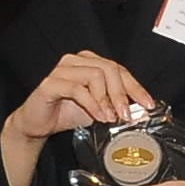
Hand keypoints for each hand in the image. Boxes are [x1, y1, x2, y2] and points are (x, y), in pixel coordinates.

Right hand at [3, 49, 156, 150]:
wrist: (37, 124)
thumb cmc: (66, 113)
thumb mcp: (98, 109)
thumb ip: (115, 106)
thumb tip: (139, 111)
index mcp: (89, 63)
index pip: (118, 69)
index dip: (135, 87)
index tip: (147, 104)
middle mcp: (76, 61)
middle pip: (109, 68)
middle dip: (122, 93)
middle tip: (127, 114)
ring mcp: (62, 70)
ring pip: (95, 75)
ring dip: (107, 100)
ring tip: (110, 118)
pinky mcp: (50, 83)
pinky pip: (77, 89)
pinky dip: (92, 104)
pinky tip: (97, 117)